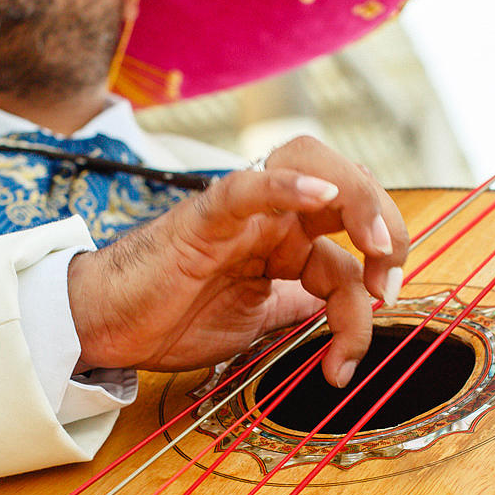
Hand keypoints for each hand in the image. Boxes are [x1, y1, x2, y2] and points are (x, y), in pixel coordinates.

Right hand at [67, 136, 406, 386]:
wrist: (106, 326)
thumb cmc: (170, 321)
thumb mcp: (256, 324)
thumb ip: (298, 311)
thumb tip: (343, 319)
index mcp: (284, 243)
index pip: (350, 246)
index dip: (378, 275)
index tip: (382, 311)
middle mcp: (270, 217)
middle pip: (349, 189)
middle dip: (388, 231)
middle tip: (387, 285)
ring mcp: (241, 212)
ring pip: (313, 167)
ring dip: (359, 202)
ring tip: (373, 250)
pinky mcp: (206, 216)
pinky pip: (248, 187)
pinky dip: (287, 185)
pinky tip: (320, 196)